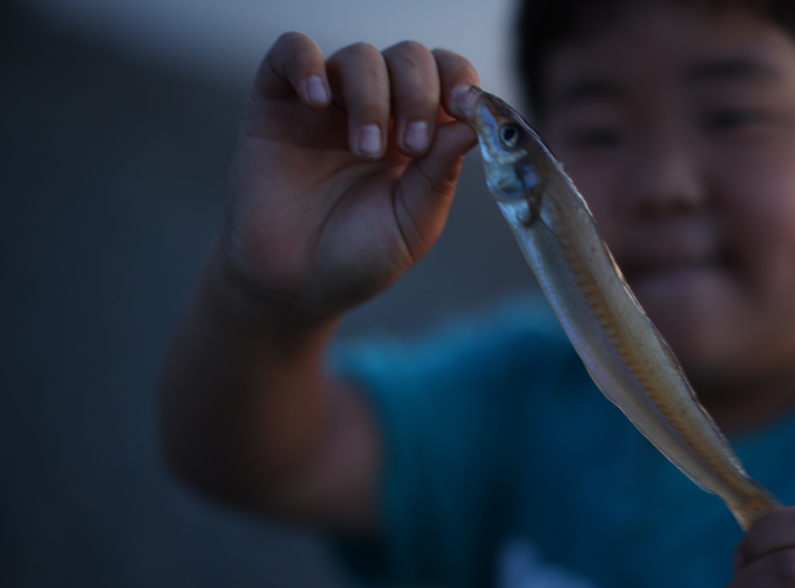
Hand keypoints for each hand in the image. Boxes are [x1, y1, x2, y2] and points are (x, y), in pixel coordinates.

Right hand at [220, 33, 479, 316]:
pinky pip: (292, 50)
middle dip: (419, 93)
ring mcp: (327, 103)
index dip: (460, 80)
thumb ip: (441, 173)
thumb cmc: (357, 256)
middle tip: (412, 145)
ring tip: (365, 150)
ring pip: (360, 56)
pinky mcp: (277, 100)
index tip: (463, 108)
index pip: (448, 76)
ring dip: (372, 97)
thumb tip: (473, 122)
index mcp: (417, 133)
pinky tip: (318, 100)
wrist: (293, 286)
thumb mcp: (413, 222)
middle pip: (409, 57)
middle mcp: (376, 109)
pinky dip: (308, 63)